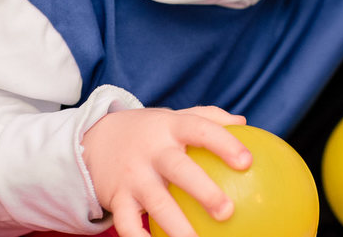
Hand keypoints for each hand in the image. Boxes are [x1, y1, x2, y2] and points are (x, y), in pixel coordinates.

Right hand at [81, 106, 251, 236]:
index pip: (201, 129)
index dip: (224, 144)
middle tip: (227, 212)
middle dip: (203, 191)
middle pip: (180, 170)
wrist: (95, 138)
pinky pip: (127, 223)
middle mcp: (152, 151)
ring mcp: (133, 175)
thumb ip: (208, 116)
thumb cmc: (151, 130)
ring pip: (156, 203)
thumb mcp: (175, 116)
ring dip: (177, 226)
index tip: (247, 161)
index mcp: (171, 127)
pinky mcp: (117, 197)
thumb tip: (243, 124)